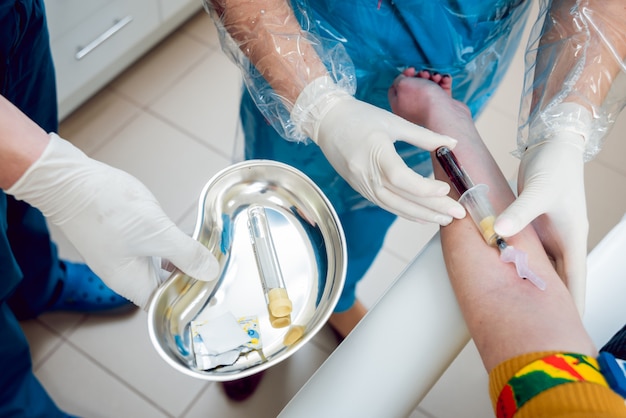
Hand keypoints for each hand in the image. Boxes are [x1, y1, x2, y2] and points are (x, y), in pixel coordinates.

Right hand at [7, 134, 218, 308]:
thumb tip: (210, 272)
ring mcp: (123, 257)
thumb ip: (186, 255)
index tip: (215, 287)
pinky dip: (170, 246)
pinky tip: (183, 236)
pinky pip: (152, 250)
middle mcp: (127, 275)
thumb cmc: (107, 211)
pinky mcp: (123, 239)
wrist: (70, 182)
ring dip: (183, 260)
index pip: (167, 305)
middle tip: (218, 266)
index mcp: (133, 284)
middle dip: (191, 277)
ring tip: (207, 251)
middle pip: (166, 287)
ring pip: (160, 267)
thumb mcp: (158, 234)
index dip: (191, 300)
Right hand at [292, 77, 464, 223]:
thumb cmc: (360, 117)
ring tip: (445, 220)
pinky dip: (405, 212)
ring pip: (394, 205)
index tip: (445, 188)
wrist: (326, 121)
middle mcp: (366, 173)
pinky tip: (422, 217)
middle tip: (457, 214)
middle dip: (432, 208)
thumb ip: (424, 136)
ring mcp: (361, 184)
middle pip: (401, 197)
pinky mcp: (360, 188)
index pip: (401, 177)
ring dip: (421, 215)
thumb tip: (453, 143)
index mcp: (375, 151)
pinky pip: (385, 204)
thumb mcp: (393, 121)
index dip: (424, 187)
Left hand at [494, 133, 587, 311]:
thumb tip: (497, 234)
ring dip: (532, 282)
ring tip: (518, 306)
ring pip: (541, 265)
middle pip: (558, 279)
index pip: (575, 281)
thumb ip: (518, 214)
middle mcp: (562, 240)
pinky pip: (526, 249)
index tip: (567, 329)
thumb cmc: (555, 167)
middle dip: (550, 302)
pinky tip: (505, 271)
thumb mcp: (538, 192)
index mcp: (571, 239)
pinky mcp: (534, 224)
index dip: (572, 305)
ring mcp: (548, 233)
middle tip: (534, 324)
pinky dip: (518, 261)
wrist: (553, 144)